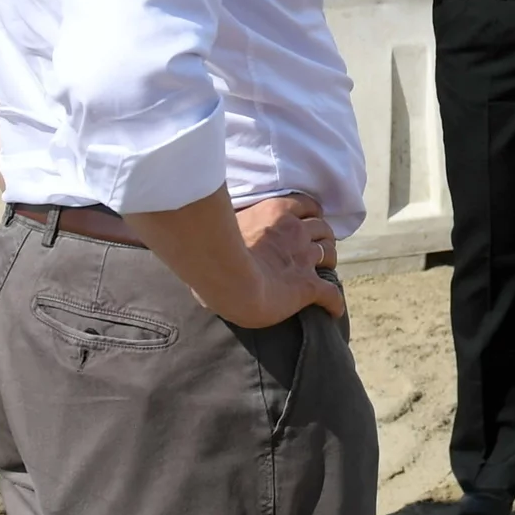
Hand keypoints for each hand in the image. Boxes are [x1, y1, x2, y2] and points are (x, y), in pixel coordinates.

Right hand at [125, 190, 345, 327]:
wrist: (229, 281)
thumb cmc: (212, 252)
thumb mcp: (214, 227)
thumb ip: (211, 223)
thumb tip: (179, 226)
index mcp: (276, 212)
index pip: (308, 204)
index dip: (309, 214)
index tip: (304, 222)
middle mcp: (295, 232)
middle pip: (324, 227)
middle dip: (322, 236)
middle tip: (314, 248)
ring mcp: (304, 259)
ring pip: (331, 253)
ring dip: (330, 260)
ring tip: (324, 270)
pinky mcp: (308, 287)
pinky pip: (332, 294)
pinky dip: (335, 302)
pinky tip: (333, 311)